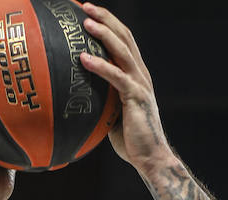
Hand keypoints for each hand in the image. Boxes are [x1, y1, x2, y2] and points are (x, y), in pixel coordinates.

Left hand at [79, 4, 173, 173]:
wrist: (151, 158)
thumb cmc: (131, 140)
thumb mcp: (112, 113)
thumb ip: (101, 99)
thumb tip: (76, 96)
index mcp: (137, 75)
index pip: (124, 41)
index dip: (108, 23)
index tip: (88, 12)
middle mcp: (141, 74)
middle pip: (124, 36)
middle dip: (105, 18)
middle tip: (84, 6)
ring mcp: (140, 84)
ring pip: (122, 50)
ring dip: (104, 34)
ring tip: (85, 23)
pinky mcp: (136, 98)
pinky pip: (116, 77)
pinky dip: (100, 65)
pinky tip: (84, 58)